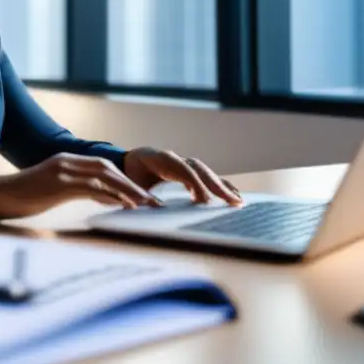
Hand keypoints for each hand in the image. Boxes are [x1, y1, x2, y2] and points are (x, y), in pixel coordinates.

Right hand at [0, 153, 162, 219]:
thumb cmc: (21, 199)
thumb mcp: (51, 192)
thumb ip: (74, 191)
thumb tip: (102, 199)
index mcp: (65, 162)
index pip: (101, 166)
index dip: (124, 179)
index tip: (142, 196)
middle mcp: (65, 162)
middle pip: (107, 167)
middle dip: (132, 184)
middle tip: (153, 201)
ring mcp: (61, 171)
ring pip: (103, 175)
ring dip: (127, 190)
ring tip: (146, 205)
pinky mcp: (57, 183)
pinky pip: (90, 187)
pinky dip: (109, 196)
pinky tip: (123, 206)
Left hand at [123, 147, 241, 205]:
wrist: (125, 164)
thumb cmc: (126, 175)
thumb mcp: (127, 184)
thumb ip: (136, 194)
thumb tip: (146, 205)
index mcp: (158, 158)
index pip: (182, 168)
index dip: (194, 182)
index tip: (204, 200)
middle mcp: (173, 159)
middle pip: (198, 169)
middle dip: (215, 185)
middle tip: (231, 201)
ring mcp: (181, 163)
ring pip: (205, 172)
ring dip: (221, 186)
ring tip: (237, 201)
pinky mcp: (185, 171)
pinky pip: (204, 177)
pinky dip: (218, 186)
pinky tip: (231, 198)